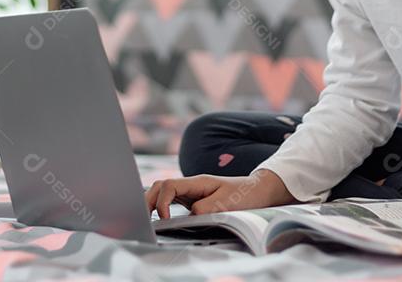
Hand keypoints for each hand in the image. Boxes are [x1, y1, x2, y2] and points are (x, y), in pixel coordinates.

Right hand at [145, 169, 298, 219]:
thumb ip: (205, 209)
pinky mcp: (194, 199)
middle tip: (142, 218)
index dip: (161, 202)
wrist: (259, 190)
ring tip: (145, 218)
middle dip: (148, 200)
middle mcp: (191, 184)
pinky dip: (161, 206)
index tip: (164, 218)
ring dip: (152, 202)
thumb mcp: (226, 204)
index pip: (169, 186)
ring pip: (163, 191)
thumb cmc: (244, 195)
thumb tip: (187, 215)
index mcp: (197, 182)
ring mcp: (191, 191)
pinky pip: (171, 199)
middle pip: (160, 185)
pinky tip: (158, 217)